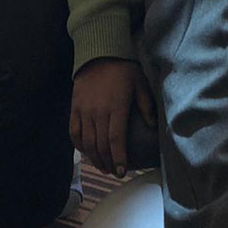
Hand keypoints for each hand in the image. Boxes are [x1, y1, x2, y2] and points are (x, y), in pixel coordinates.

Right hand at [70, 59, 156, 176]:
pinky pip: (74, 132)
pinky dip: (79, 146)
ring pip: (87, 142)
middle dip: (108, 162)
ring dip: (94, 158)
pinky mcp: (74, 108)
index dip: (118, 158)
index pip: (116, 139)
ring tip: (103, 167)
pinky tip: (86, 153)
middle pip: (101, 145)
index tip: (121, 171)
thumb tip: (153, 126)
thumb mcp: (140, 83)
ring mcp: (84, 110)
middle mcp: (98, 111)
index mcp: (116, 107)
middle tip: (114, 172)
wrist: (99, 54)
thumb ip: (146, 105)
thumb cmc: (124, 69)